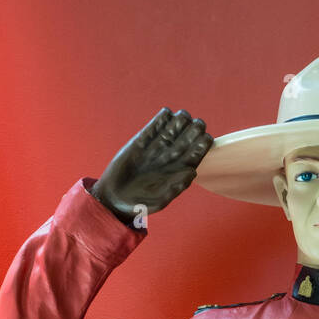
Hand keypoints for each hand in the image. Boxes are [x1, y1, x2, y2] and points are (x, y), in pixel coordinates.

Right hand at [90, 108, 212, 224]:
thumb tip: (193, 171)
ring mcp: (155, 148)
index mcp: (178, 171)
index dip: (203, 143)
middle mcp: (169, 157)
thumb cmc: (139, 204)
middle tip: (196, 124)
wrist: (113, 198)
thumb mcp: (159, 201)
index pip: (196, 153)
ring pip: (173, 129)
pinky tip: (166, 114)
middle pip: (188, 137)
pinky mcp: (140, 141)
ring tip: (181, 117)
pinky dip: (161, 119)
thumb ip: (176, 187)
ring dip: (180, 120)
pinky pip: (154, 127)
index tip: (204, 137)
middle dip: (195, 128)